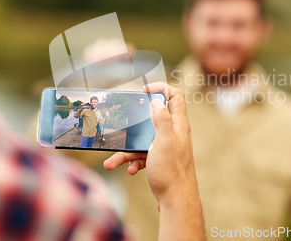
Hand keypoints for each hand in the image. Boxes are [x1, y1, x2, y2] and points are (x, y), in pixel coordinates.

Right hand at [104, 82, 197, 204]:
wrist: (176, 201)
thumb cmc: (172, 171)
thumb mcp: (164, 140)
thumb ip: (162, 118)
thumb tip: (157, 102)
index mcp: (178, 125)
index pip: (176, 97)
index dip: (162, 89)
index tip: (145, 91)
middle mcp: (173, 134)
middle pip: (155, 117)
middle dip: (137, 120)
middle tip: (127, 118)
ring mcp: (166, 147)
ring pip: (144, 139)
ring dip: (128, 148)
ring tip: (113, 160)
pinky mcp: (159, 160)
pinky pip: (142, 155)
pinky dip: (133, 160)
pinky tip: (130, 170)